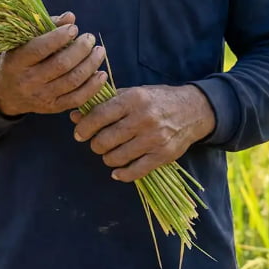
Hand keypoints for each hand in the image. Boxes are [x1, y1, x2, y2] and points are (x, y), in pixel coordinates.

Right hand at [0, 11, 107, 116]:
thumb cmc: (17, 60)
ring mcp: (41, 97)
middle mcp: (28, 81)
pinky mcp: (52, 108)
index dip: (60, 37)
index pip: (40, 49)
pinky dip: (93, 86)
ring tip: (99, 51)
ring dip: (91, 64)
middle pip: (61, 65)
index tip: (74, 28)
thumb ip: (45, 28)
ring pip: (72, 81)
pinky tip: (101, 74)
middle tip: (90, 38)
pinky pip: (77, 99)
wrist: (6, 94)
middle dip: (81, 50)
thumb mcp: (22, 43)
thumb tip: (70, 17)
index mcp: (17, 62)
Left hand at [69, 85, 215, 182]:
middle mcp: (143, 119)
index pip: (99, 116)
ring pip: (117, 157)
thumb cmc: (155, 100)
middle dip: (95, 144)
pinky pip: (135, 171)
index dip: (84, 127)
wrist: (193, 110)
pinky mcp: (163, 155)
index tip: (79, 134)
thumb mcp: (131, 94)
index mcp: (133, 99)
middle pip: (105, 139)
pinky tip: (117, 170)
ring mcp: (154, 139)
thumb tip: (75, 117)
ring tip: (109, 152)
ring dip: (107, 158)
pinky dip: (122, 173)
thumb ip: (103, 105)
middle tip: (97, 143)